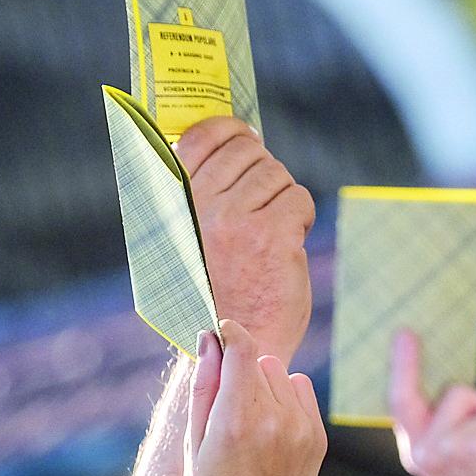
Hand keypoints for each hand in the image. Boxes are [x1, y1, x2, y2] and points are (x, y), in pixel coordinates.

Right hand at [178, 118, 315, 362]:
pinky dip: (301, 218)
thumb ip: (197, 198)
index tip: (244, 137)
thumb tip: (236, 144)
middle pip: (249, 151)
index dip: (229, 130)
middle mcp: (202, 207)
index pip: (201, 137)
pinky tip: (288, 243)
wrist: (231, 345)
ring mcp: (237, 221)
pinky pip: (298, 200)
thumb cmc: (213, 292)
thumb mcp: (187, 240)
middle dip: (263, 171)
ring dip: (283, 199)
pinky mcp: (272, 237)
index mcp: (175, 203)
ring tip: (271, 232)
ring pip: (277, 175)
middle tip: (263, 204)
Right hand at [185, 319, 325, 475]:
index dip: (229, 332)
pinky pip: (302, 392)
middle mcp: (274, 420)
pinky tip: (270, 431)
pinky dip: (287, 400)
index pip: (242, 347)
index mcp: (236, 421)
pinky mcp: (318, 439)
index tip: (218, 331)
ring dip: (265, 386)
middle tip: (226, 409)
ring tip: (249, 425)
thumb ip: (202, 389)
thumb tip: (209, 339)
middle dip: (241, 371)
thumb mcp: (192, 446)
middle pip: (260, 360)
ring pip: (282, 374)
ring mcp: (301, 429)